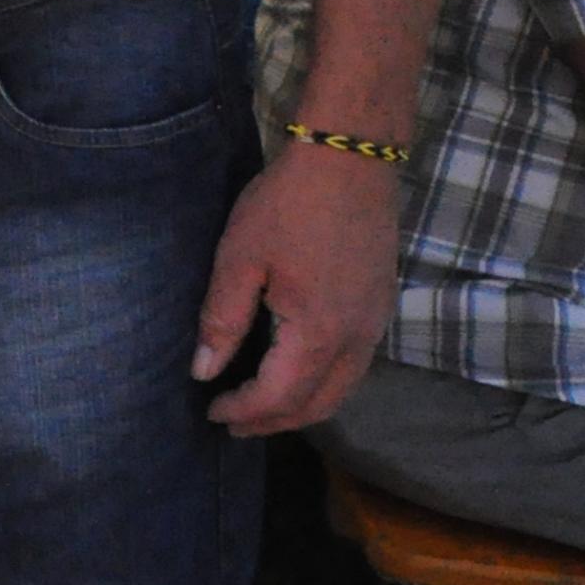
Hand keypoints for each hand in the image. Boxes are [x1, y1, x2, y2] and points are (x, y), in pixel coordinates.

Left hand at [195, 138, 403, 434]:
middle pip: (317, 404)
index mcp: (318, 333)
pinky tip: (297, 372)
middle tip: (234, 422)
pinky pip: (355, 366)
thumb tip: (203, 372)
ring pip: (342, 389)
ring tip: (261, 407)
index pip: (279, 396)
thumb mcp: (240, 258)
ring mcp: (375, 325)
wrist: (349, 162)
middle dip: (274, 421)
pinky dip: (325, 383)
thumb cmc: (286, 206)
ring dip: (302, 406)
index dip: (245, 412)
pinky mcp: (381, 307)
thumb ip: (222, 319)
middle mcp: (356, 340)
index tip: (213, 414)